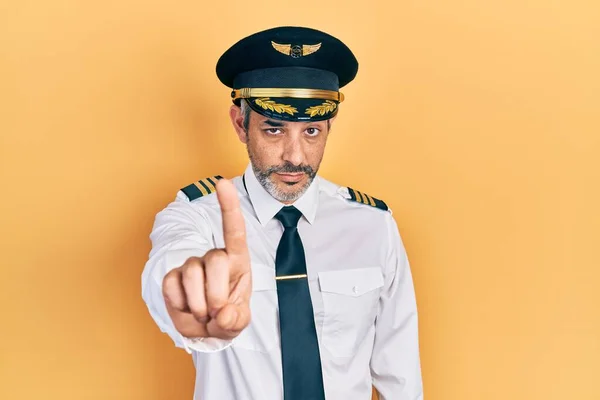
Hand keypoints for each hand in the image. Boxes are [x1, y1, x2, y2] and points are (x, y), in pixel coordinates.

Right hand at [162, 179, 251, 339]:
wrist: (206, 330)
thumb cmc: (228, 317)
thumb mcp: (239, 322)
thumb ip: (235, 319)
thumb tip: (222, 314)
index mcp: (237, 260)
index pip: (234, 229)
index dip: (228, 205)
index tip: (221, 182)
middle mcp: (214, 256)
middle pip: (215, 260)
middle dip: (217, 293)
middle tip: (217, 312)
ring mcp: (192, 264)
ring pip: (191, 274)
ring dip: (198, 304)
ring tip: (203, 314)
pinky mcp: (172, 276)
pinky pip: (171, 285)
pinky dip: (180, 304)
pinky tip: (187, 308)